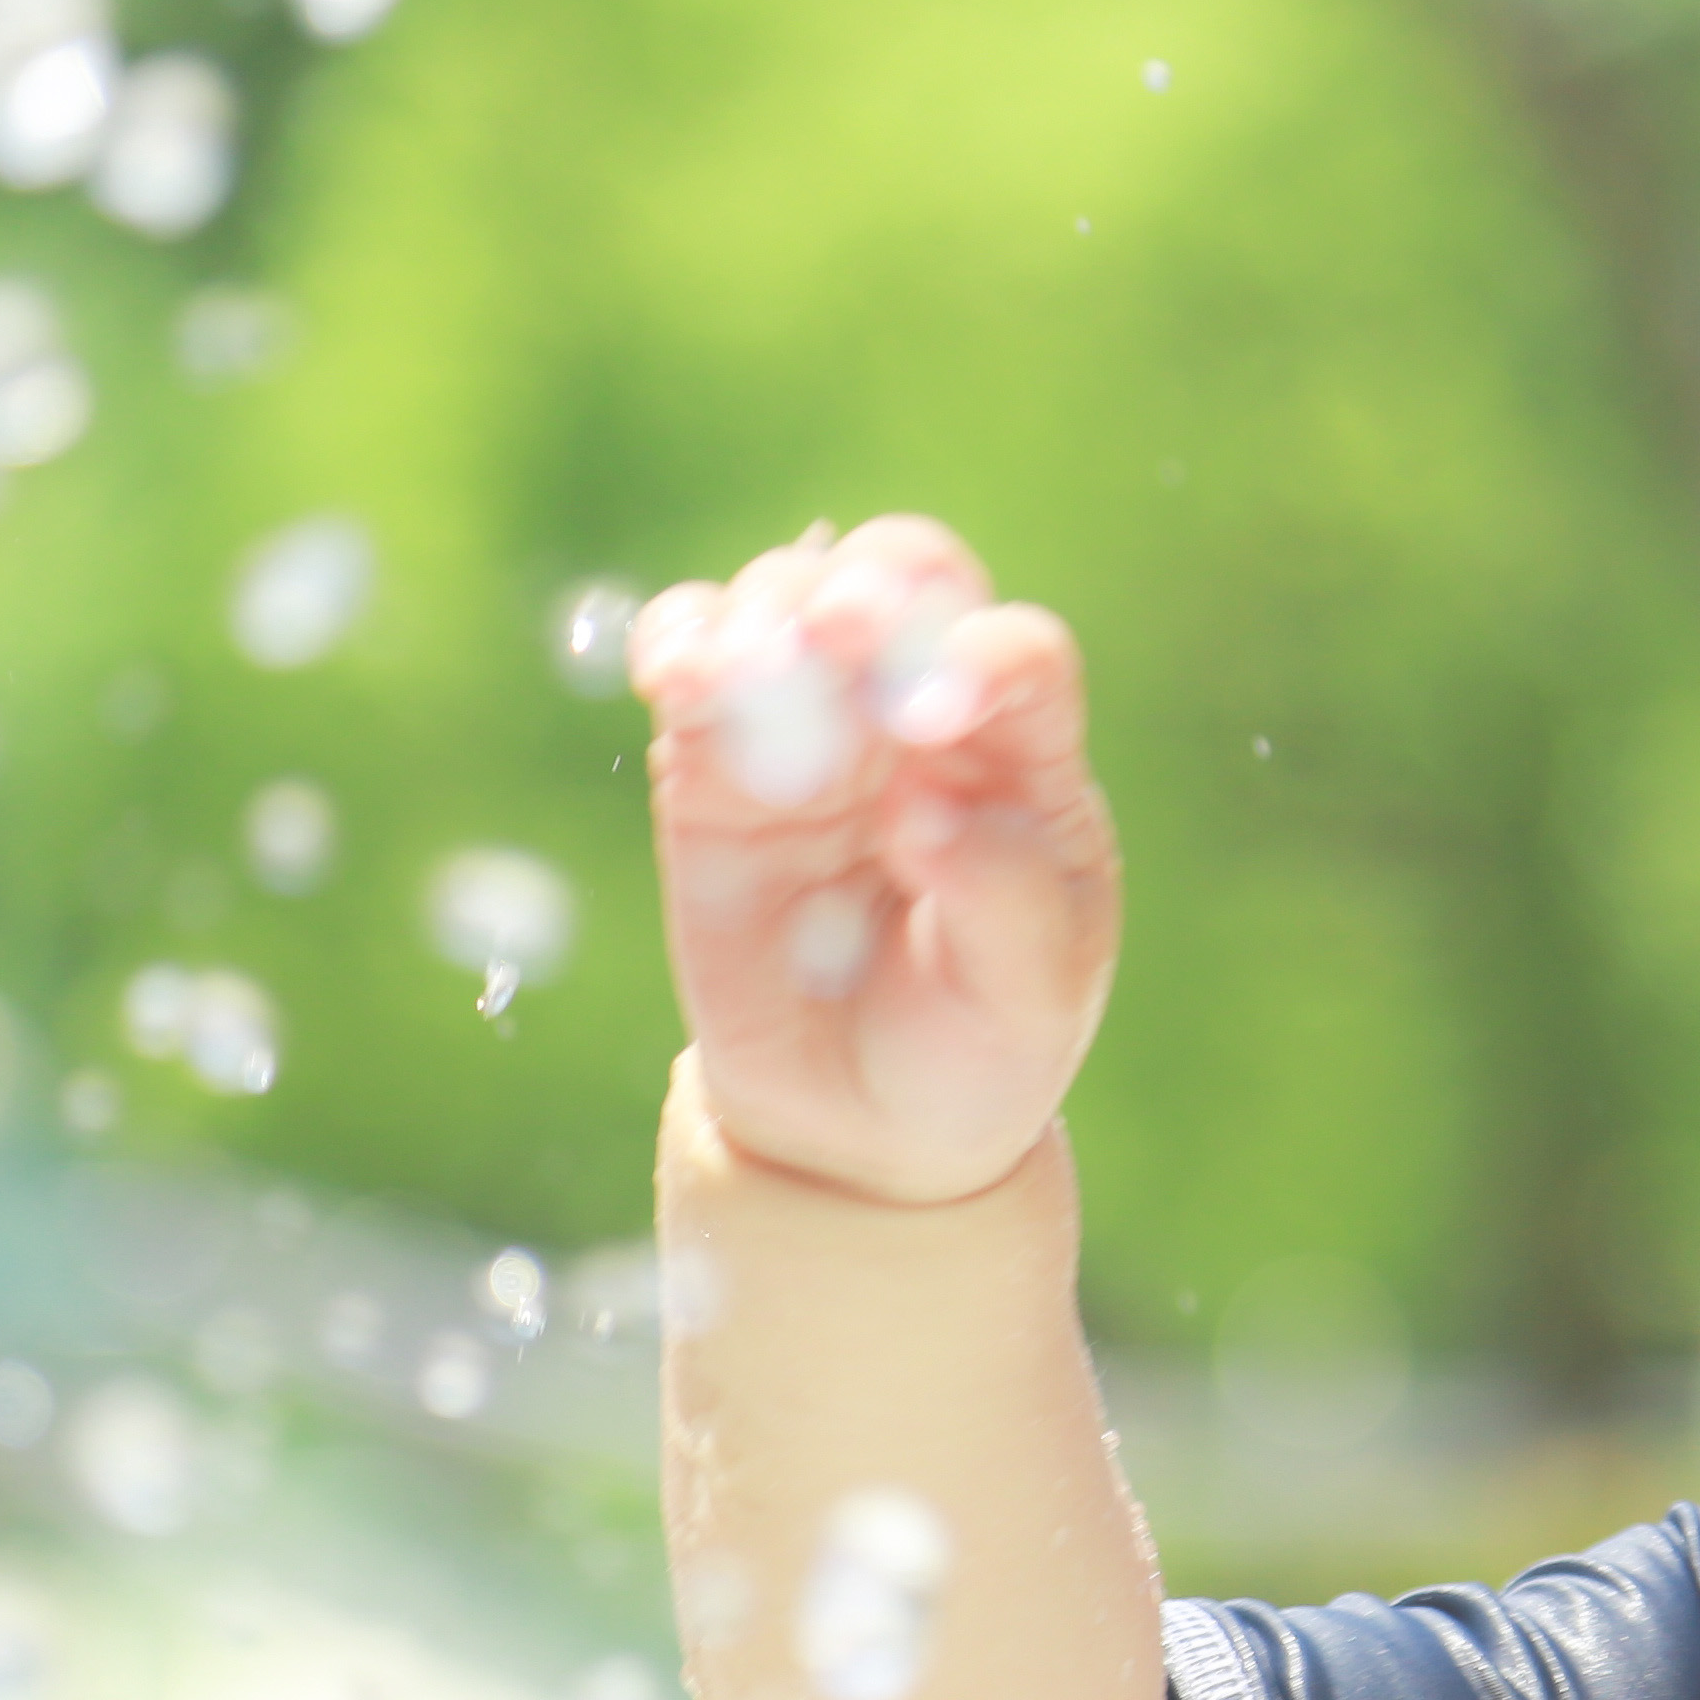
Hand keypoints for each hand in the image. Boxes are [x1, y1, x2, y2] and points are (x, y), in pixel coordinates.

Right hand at [634, 516, 1117, 1206]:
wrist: (856, 1122)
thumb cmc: (972, 1045)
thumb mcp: (1023, 1001)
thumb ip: (1000, 901)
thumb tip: (924, 806)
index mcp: (1025, 756)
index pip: (1018, 656)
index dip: (980, 661)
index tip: (937, 722)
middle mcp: (922, 712)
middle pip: (908, 578)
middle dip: (873, 584)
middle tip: (842, 631)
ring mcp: (815, 725)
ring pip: (788, 600)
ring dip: (767, 611)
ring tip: (747, 673)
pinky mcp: (711, 760)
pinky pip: (687, 661)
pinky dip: (675, 642)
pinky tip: (673, 672)